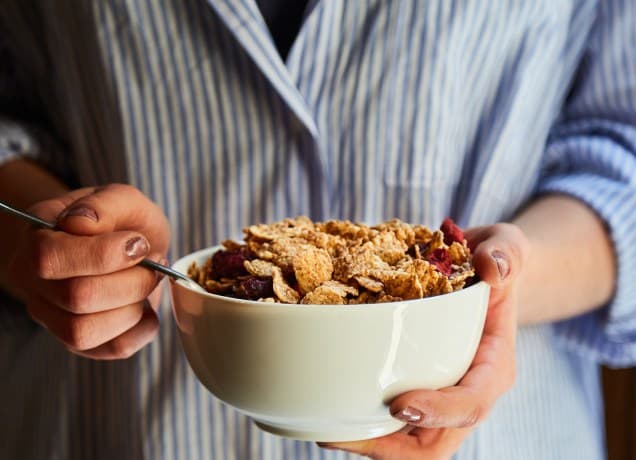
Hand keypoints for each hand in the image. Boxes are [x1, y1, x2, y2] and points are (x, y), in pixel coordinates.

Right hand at [8, 184, 170, 359]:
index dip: (103, 254)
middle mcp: (35, 284)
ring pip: (84, 332)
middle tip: (153, 263)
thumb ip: (105, 204)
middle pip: (76, 297)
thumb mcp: (122, 198)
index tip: (137, 242)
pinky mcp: (81, 343)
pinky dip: (141, 329)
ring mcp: (53, 318)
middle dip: (132, 280)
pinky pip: (110, 349)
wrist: (132, 244)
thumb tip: (81, 224)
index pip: (48, 258)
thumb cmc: (123, 222)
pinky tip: (147, 307)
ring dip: (133, 306)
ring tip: (147, 283)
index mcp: (36, 239)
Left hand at [321, 223, 528, 459]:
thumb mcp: (506, 248)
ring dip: (367, 443)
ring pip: (408, 442)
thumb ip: (504, 254)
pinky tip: (326, 409)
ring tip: (324, 430)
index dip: (439, 411)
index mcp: (492, 367)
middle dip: (390, 448)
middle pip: (434, 444)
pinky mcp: (418, 388)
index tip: (400, 404)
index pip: (472, 403)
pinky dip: (362, 423)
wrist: (483, 275)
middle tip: (340, 434)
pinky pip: (392, 421)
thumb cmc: (494, 264)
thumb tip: (490, 267)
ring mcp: (440, 396)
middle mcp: (466, 391)